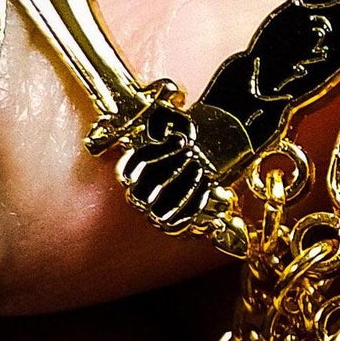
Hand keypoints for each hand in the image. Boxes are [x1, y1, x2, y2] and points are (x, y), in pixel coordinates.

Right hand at [115, 102, 218, 233]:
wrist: (209, 157)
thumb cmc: (187, 141)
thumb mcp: (175, 122)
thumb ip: (166, 117)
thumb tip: (161, 120)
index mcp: (130, 169)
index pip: (133, 166)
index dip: (158, 152)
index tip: (182, 139)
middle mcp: (137, 193)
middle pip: (143, 189)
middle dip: (170, 170)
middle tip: (192, 155)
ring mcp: (153, 210)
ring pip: (158, 209)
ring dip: (182, 188)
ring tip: (200, 168)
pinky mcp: (172, 222)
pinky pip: (178, 220)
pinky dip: (194, 203)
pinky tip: (208, 184)